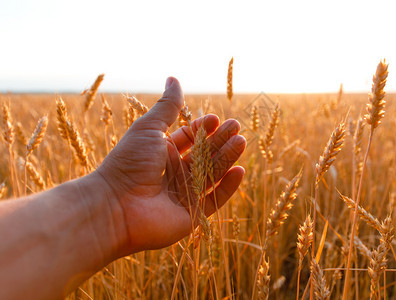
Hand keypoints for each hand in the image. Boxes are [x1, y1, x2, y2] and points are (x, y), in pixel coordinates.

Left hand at [96, 77, 245, 253]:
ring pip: (212, 175)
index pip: (189, 139)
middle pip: (204, 155)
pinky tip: (239, 171)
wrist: (115, 206)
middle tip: (236, 127)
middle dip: (220, 140)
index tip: (216, 119)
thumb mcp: (149, 128)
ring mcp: (184, 195)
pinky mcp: (192, 216)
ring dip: (227, 158)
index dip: (203, 129)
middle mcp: (174, 174)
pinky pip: (215, 200)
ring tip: (241, 141)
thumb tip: (174, 78)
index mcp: (162, 153)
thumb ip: (166, 106)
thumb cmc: (129, 162)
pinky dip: (228, 187)